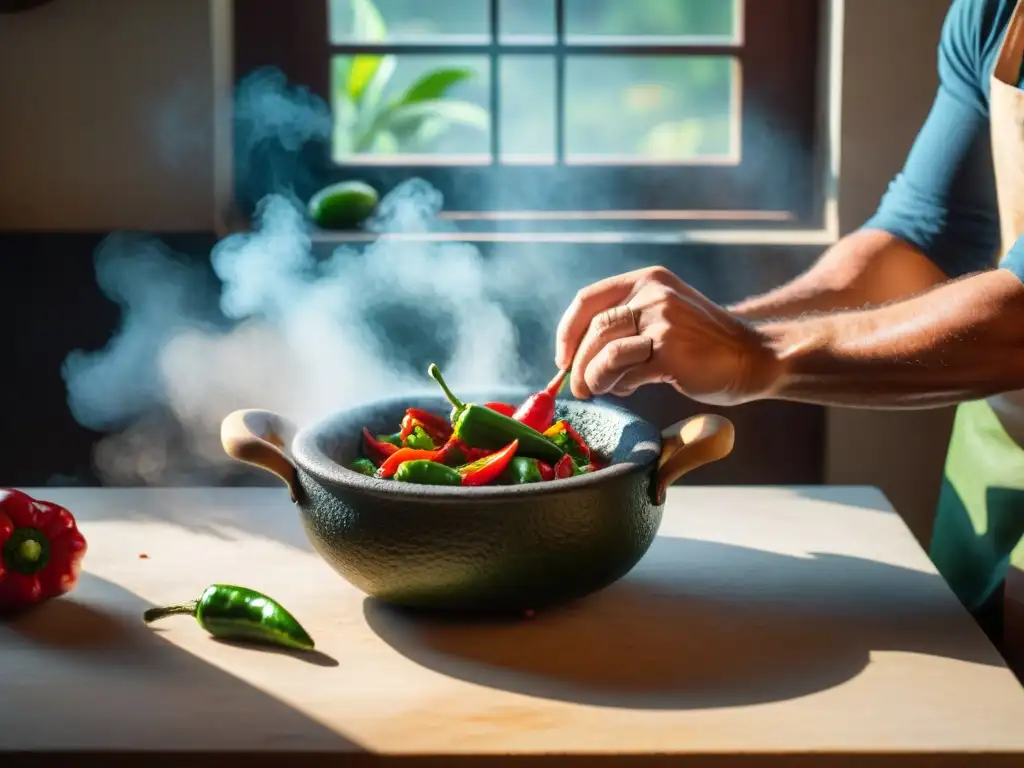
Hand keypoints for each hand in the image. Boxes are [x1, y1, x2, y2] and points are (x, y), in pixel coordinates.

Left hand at [555, 267, 780, 404]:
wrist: (754, 356)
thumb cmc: (703, 343)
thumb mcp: (663, 315)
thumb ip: (627, 324)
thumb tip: (577, 355)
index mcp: (646, 281)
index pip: (588, 300)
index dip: (567, 331)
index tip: (561, 358)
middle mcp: (653, 295)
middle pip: (594, 329)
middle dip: (577, 363)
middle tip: (578, 388)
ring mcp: (663, 322)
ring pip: (605, 352)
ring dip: (593, 378)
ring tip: (596, 391)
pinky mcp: (671, 352)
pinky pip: (626, 372)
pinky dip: (618, 386)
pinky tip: (627, 390)